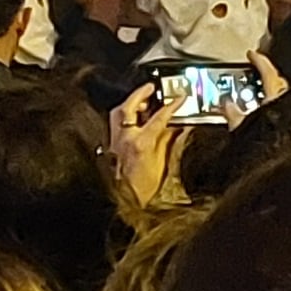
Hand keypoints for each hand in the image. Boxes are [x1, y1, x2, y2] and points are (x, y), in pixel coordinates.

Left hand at [106, 78, 182, 213]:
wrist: (128, 203)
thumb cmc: (144, 189)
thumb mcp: (163, 162)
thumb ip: (169, 139)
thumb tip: (177, 125)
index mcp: (140, 143)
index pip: (158, 116)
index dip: (171, 106)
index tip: (179, 99)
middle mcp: (124, 139)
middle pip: (128, 107)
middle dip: (140, 94)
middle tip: (151, 88)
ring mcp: (115, 142)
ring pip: (118, 114)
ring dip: (130, 104)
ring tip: (143, 101)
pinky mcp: (111, 147)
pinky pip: (116, 124)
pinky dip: (125, 117)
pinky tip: (134, 119)